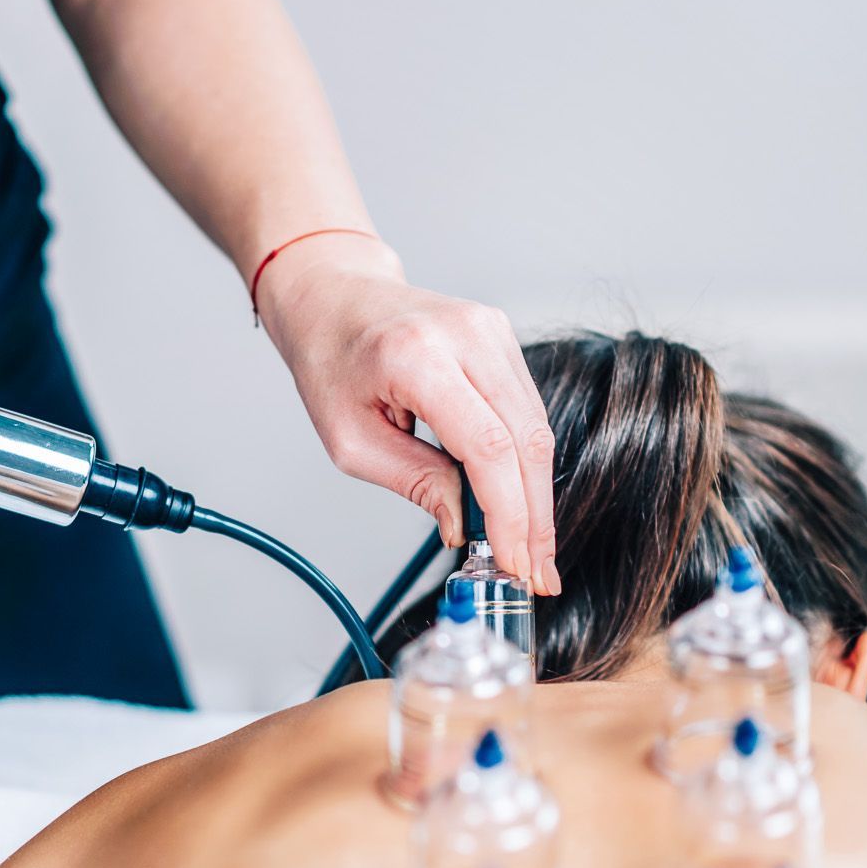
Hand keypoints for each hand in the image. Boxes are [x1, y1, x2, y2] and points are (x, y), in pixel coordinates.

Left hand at [257, 241, 558, 590]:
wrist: (331, 294)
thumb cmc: (329, 362)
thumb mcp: (351, 440)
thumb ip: (414, 481)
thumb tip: (464, 525)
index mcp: (417, 359)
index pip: (488, 448)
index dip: (509, 514)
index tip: (514, 563)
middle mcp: (465, 336)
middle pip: (526, 440)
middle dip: (534, 516)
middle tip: (535, 573)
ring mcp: (490, 330)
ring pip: (536, 427)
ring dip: (536, 496)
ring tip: (530, 550)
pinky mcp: (501, 335)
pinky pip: (527, 409)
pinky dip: (526, 462)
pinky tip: (519, 503)